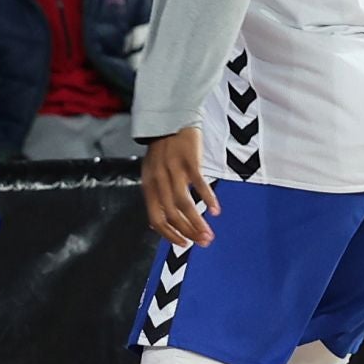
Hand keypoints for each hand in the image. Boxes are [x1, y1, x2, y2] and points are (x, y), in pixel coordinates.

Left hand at [142, 126, 219, 248]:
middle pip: (172, 214)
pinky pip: (199, 184)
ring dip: (197, 222)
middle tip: (203, 243)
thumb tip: (159, 223)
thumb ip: (157, 195)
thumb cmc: (163, 150)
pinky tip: (215, 210)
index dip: (169, 235)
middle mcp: (159, 180)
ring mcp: (173, 169)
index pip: (156, 219)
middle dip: (188, 232)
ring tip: (209, 234)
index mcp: (149, 186)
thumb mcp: (153, 173)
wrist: (169, 119)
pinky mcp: (189, 160)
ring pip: (184, 203)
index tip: (184, 244)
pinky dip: (207, 198)